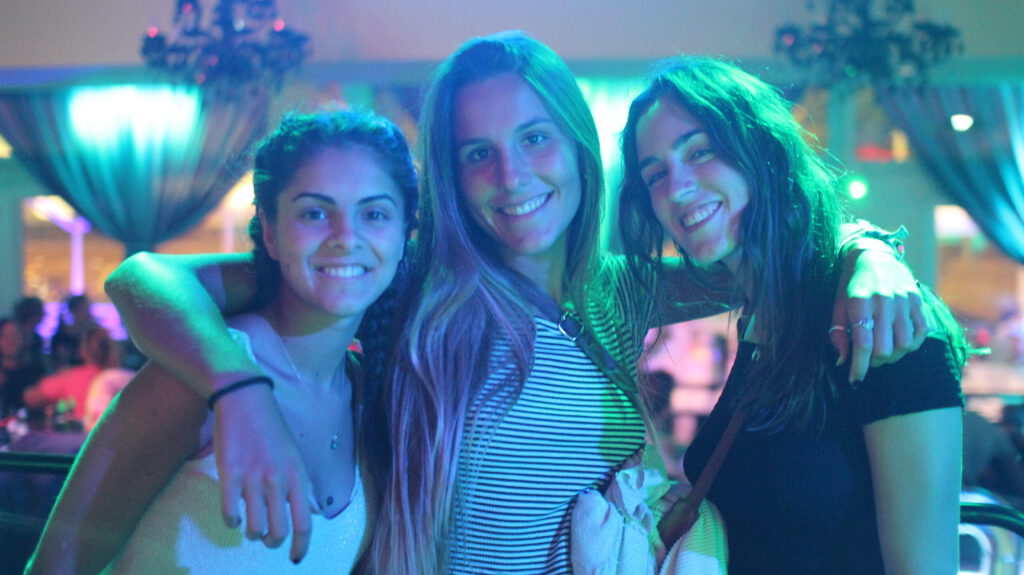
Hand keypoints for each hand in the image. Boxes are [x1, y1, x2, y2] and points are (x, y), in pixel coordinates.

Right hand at [213, 383, 317, 563]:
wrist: (245, 400)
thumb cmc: (272, 429)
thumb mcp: (295, 456)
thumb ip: (302, 486)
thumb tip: (312, 513)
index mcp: (298, 475)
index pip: (304, 523)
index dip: (301, 547)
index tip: (296, 558)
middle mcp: (278, 479)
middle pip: (278, 531)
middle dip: (272, 541)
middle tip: (267, 537)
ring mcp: (253, 477)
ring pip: (254, 527)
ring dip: (252, 532)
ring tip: (250, 524)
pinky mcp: (229, 474)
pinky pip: (230, 513)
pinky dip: (232, 521)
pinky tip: (234, 515)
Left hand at [831, 248, 927, 382]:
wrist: (874, 254)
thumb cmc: (850, 284)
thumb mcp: (838, 306)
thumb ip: (838, 333)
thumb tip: (843, 361)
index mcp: (859, 302)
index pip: (862, 343)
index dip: (859, 366)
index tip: (855, 380)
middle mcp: (883, 302)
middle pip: (885, 348)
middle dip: (875, 361)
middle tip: (868, 359)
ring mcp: (903, 301)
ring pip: (905, 344)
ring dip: (894, 355)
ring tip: (883, 350)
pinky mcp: (918, 300)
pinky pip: (921, 332)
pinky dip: (912, 344)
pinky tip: (900, 342)